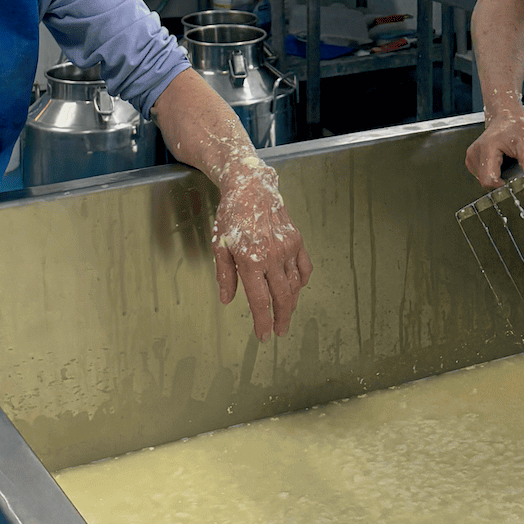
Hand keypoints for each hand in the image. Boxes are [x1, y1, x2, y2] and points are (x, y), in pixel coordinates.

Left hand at [211, 161, 312, 340]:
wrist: (251, 187)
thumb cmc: (232, 215)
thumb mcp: (219, 245)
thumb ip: (225, 275)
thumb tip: (227, 300)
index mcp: (250, 260)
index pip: (260, 301)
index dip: (263, 322)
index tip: (264, 335)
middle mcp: (272, 256)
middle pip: (283, 297)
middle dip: (282, 319)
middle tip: (280, 332)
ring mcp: (287, 248)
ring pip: (295, 285)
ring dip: (292, 303)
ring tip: (286, 314)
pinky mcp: (297, 240)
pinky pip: (304, 267)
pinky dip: (302, 281)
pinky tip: (297, 288)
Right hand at [465, 111, 523, 188]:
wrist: (506, 118)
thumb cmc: (516, 129)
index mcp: (487, 148)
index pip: (489, 180)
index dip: (504, 187)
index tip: (517, 186)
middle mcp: (474, 154)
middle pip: (487, 183)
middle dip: (503, 184)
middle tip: (517, 175)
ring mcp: (471, 158)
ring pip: (485, 181)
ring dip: (499, 179)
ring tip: (509, 165)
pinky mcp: (472, 162)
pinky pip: (483, 177)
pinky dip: (495, 175)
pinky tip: (501, 164)